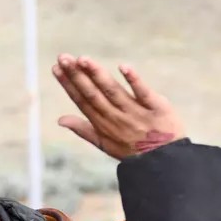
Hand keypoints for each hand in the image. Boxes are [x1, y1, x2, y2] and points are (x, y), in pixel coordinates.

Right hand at [52, 55, 183, 159]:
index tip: (55, 68)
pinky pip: (143, 92)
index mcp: (103, 124)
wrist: (165, 162)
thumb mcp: (105, 144)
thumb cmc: (133, 151)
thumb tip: (60, 120)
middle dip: (76, 75)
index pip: (82, 101)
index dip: (68, 84)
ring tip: (83, 59)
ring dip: (97, 74)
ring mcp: (136, 112)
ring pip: (113, 91)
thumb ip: (83, 130)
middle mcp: (116, 118)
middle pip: (93, 94)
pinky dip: (133, 80)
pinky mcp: (156, 108)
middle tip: (63, 57)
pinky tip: (123, 67)